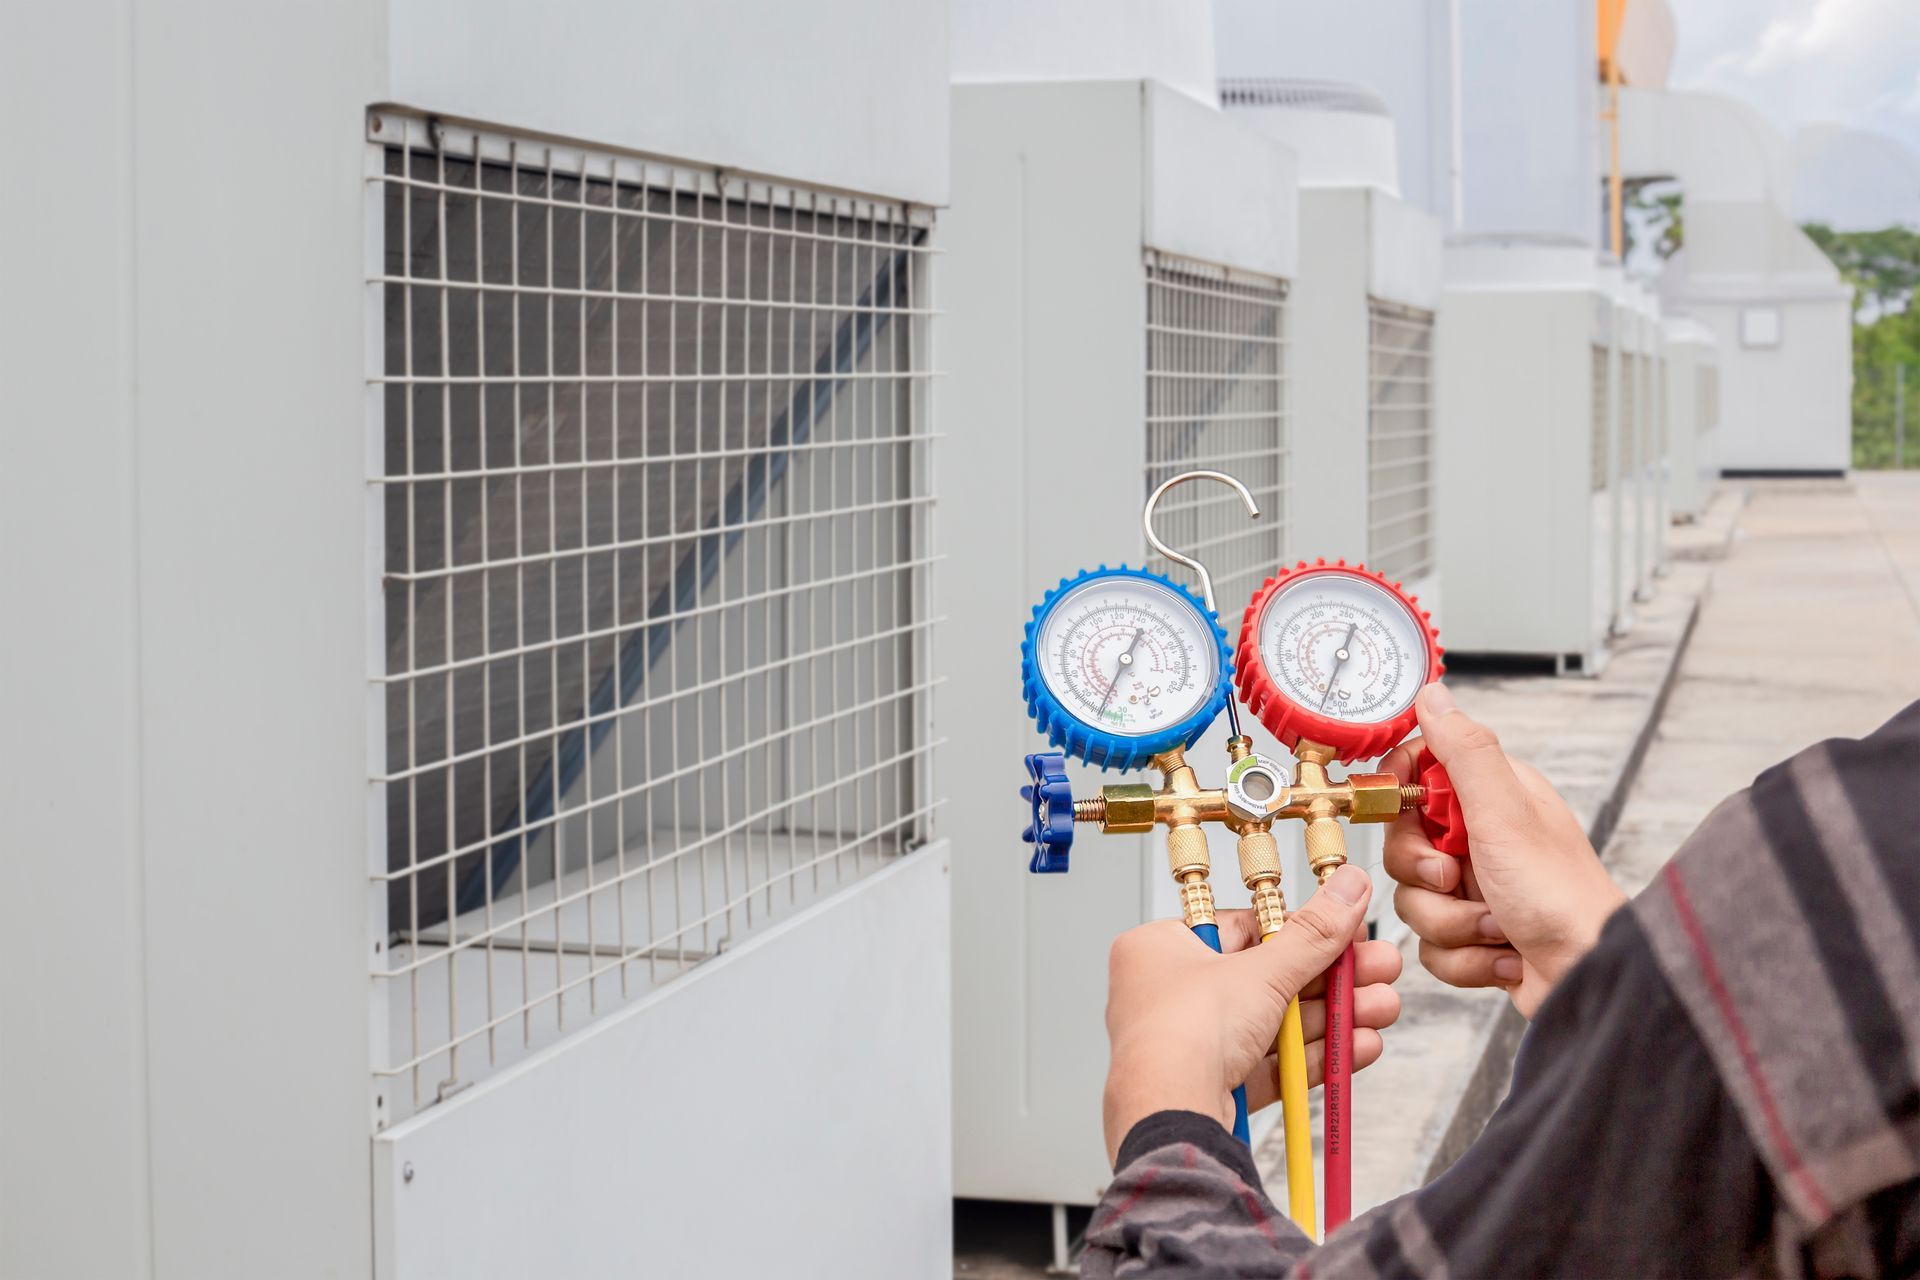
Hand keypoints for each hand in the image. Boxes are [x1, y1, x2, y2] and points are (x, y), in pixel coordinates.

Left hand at [1102, 864, 1402, 1160]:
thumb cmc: (1185, 1032)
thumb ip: (1314, 933)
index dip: (1303, 929)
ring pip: (1275, 1024)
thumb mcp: (1261, 971)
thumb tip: (1349, 885)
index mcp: (1162, 948)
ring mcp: (1191, 1045)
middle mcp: (1170, 995)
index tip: (1350, 930)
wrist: (1167, 1117)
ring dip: (1334, 1016)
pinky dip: (1315, 1055)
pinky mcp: (1213, 1088)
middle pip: (1267, 978)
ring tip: (1384, 1008)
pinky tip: (1361, 1045)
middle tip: (1381, 969)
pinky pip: (1271, 1064)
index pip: (1245, 927)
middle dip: (1333, 978)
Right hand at [1382, 683, 1625, 1018]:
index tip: (1403, 812)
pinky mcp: (1474, 933)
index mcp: (1492, 796)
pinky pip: (1430, 943)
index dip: (1400, 794)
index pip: (1417, 772)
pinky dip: (1462, 958)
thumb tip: (1433, 695)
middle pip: (1403, 843)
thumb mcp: (1504, 812)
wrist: (1588, 976)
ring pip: (1413, 898)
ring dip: (1450, 923)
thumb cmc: (1560, 896)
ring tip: (1496, 927)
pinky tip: (1501, 955)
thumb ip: (1463, 751)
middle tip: (1456, 878)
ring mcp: (1477, 887)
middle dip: (1424, 875)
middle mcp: (1482, 838)